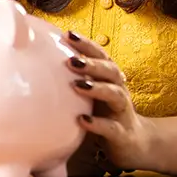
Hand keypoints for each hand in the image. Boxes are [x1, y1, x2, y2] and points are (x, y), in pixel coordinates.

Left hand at [63, 31, 157, 173]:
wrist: (134, 142)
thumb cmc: (105, 112)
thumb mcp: (92, 93)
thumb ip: (76, 77)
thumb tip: (42, 61)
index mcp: (110, 78)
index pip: (101, 56)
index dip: (87, 44)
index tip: (68, 34)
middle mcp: (118, 90)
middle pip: (110, 71)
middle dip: (92, 64)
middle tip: (71, 60)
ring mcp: (122, 112)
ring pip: (115, 95)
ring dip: (97, 88)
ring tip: (77, 85)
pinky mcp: (122, 134)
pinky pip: (111, 128)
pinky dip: (98, 123)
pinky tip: (82, 120)